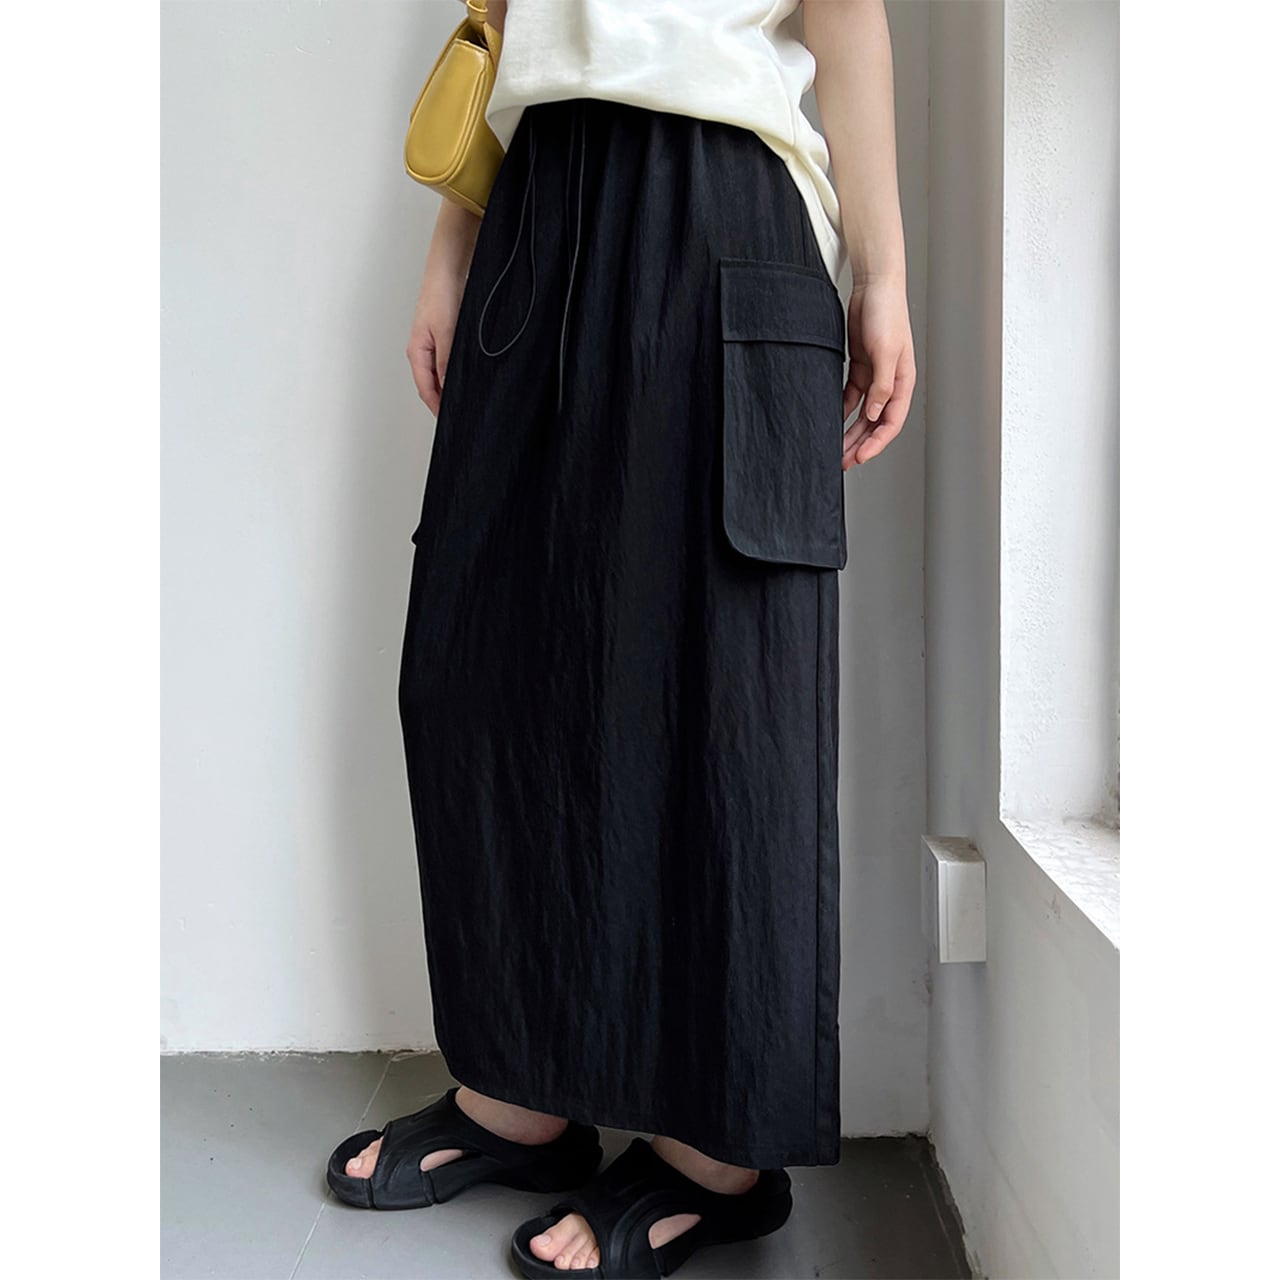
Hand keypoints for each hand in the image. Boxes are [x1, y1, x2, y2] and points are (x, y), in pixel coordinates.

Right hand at [407, 201, 481, 415]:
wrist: (449, 267)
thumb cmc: (441, 295)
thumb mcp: (446, 333)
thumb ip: (447, 363)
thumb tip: (449, 389)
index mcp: (417, 352)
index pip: (427, 390)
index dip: (438, 409)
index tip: (452, 422)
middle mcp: (424, 350)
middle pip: (433, 385)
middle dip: (445, 402)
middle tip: (463, 416)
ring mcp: (435, 343)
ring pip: (443, 374)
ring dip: (453, 387)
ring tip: (469, 400)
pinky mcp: (447, 336)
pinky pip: (450, 362)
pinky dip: (458, 372)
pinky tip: (472, 376)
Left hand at [841, 275, 915, 468]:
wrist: (874, 287)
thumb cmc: (887, 314)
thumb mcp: (886, 352)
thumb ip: (882, 384)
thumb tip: (876, 414)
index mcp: (903, 382)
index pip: (891, 422)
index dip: (876, 443)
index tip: (860, 457)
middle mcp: (890, 384)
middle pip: (875, 423)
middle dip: (861, 444)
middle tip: (844, 462)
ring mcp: (875, 376)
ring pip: (863, 414)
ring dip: (851, 432)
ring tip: (836, 449)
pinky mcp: (860, 367)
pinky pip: (851, 397)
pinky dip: (842, 410)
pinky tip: (831, 421)